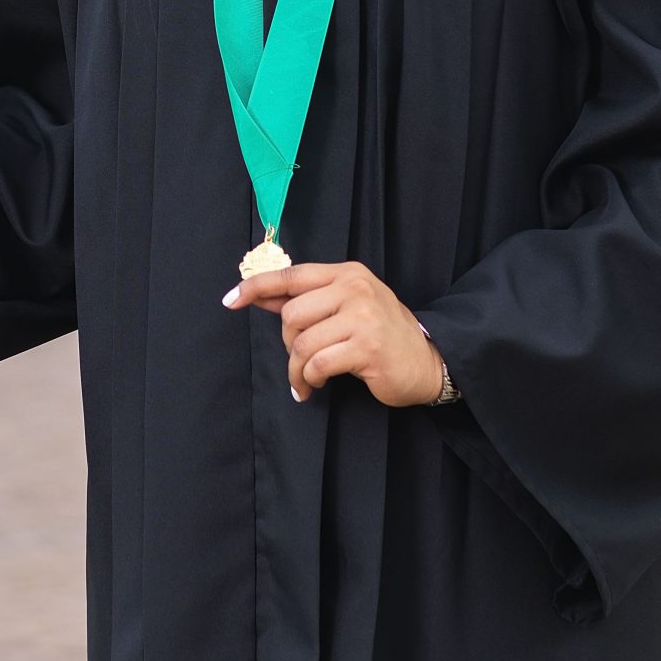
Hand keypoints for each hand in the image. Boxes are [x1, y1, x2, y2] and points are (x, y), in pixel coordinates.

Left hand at [225, 260, 443, 406]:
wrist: (429, 361)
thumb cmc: (382, 333)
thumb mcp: (346, 306)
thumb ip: (306, 300)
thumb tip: (259, 295)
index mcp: (347, 274)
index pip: (291, 275)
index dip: (257, 286)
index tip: (231, 300)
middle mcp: (354, 289)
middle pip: (291, 314)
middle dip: (287, 343)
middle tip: (299, 360)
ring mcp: (363, 317)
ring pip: (302, 342)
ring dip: (296, 369)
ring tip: (305, 380)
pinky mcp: (367, 347)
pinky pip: (318, 364)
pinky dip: (309, 379)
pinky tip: (315, 386)